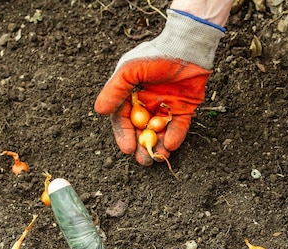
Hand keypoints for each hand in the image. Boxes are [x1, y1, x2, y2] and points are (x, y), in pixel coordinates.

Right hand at [94, 9, 225, 164]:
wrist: (188, 48)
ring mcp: (167, 107)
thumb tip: (99, 111)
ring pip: (160, 131)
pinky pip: (179, 127)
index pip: (124, 119)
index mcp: (130, 94)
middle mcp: (147, 103)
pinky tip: (171, 145)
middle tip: (143, 160)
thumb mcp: (130, 71)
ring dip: (159, 145)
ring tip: (158, 157)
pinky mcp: (185, 109)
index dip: (124, 135)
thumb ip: (115, 91)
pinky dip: (175, 136)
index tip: (126, 149)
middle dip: (142, 146)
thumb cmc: (156, 55)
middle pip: (142, 130)